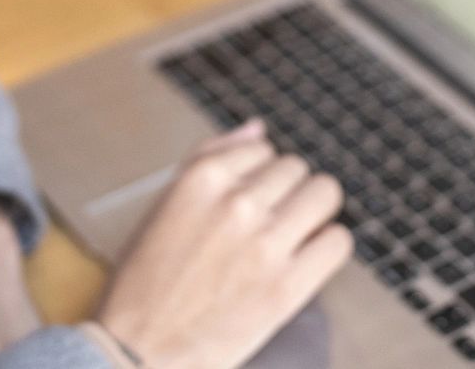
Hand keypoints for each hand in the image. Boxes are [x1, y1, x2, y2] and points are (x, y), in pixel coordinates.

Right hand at [94, 118, 350, 368]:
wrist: (137, 355)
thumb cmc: (144, 283)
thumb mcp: (165, 207)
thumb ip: (212, 158)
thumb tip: (259, 127)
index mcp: (200, 178)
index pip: (261, 149)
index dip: (257, 177)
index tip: (246, 204)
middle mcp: (235, 202)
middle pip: (296, 169)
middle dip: (286, 194)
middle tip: (267, 227)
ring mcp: (264, 243)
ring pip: (325, 194)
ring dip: (313, 213)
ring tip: (292, 238)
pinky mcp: (287, 287)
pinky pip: (337, 242)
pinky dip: (326, 248)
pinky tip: (304, 262)